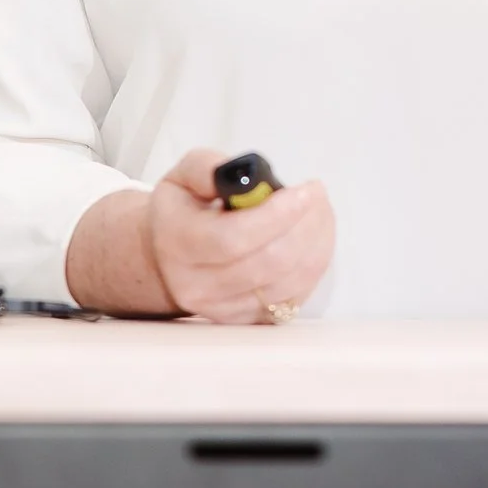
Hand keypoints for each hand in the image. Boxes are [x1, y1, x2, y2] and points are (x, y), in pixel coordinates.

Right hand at [146, 149, 334, 323]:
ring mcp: (225, 309)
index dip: (276, 216)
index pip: (233, 239)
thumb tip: (249, 178)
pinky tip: (316, 237)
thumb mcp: (182, 175)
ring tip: (319, 211)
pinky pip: (295, 296)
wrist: (168, 258)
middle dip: (305, 225)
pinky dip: (314, 264)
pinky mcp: (249, 319)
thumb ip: (209, 167)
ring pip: (288, 283)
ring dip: (316, 243)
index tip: (303, 191)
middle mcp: (198, 285)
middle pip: (268, 263)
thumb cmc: (182, 211)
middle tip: (317, 194)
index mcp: (180, 244)